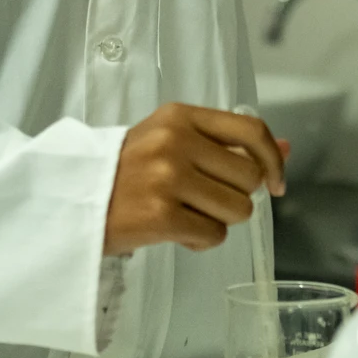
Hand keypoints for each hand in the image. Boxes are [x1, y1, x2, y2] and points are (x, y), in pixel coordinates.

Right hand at [103, 104, 288, 255]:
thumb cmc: (124, 171)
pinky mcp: (161, 216)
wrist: (71, 201)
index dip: (272, 159)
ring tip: (185, 214)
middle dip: (236, 196)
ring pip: (237, 210)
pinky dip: (200, 241)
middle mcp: (175, 141)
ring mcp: (168, 178)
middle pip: (248, 177)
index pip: (250, 130)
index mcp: (179, 116)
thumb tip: (286, 148)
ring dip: (219, 220)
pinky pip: (214, 236)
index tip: (275, 183)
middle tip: (204, 200)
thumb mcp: (171, 141)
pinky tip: (175, 231)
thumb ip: (226, 143)